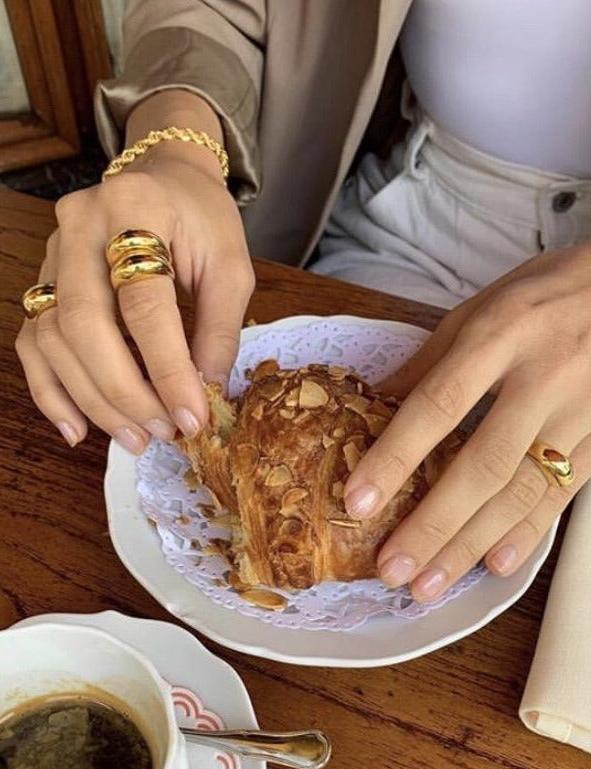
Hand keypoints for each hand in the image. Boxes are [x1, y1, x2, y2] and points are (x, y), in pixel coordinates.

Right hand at [15, 150, 253, 452]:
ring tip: (134, 438)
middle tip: (159, 432)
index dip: (167, 368)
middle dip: (123, 391)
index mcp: (135, 208)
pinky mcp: (42, 279)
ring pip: (51, 338)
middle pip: (84, 323)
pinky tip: (78, 429)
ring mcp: (51, 253)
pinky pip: (31, 342)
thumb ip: (219, 328)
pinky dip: (51, 391)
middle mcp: (80, 226)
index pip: (143, 303)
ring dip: (92, 400)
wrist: (165, 179)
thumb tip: (203, 393)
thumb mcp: (231, 266)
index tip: (191, 416)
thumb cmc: (202, 220)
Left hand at [344, 238, 590, 600]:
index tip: (358, 502)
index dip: (395, 456)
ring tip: (430, 584)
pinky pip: (566, 493)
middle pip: (483, 463)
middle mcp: (542, 376)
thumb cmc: (549, 291)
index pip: (438, 404)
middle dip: (433, 524)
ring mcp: (582, 410)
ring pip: (522, 490)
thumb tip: (377, 402)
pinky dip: (529, 532)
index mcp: (499, 334)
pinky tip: (495, 563)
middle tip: (392, 571)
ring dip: (472, 543)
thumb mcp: (482, 306)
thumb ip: (431, 359)